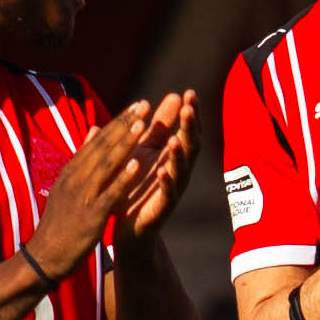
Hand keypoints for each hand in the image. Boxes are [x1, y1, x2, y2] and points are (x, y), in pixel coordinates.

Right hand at [26, 102, 165, 280]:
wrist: (44, 258)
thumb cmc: (59, 225)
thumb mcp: (66, 187)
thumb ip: (82, 159)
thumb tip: (94, 131)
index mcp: (71, 172)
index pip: (97, 141)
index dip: (118, 122)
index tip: (136, 106)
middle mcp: (75, 179)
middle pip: (102, 147)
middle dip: (124, 125)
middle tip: (144, 105)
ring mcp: (82, 197)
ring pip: (106, 165)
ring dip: (124, 144)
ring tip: (142, 125)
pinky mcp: (90, 217)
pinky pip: (109, 194)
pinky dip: (122, 179)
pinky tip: (136, 165)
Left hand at [115, 91, 199, 247]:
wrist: (129, 227)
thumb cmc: (138, 184)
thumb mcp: (148, 149)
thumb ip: (160, 125)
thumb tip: (175, 95)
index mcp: (174, 156)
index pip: (188, 130)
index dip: (191, 113)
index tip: (190, 92)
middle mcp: (179, 171)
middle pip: (190, 146)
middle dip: (190, 128)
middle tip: (189, 108)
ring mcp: (173, 190)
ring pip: (182, 170)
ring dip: (179, 154)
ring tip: (175, 138)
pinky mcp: (162, 209)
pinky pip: (167, 195)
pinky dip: (166, 183)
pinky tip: (162, 172)